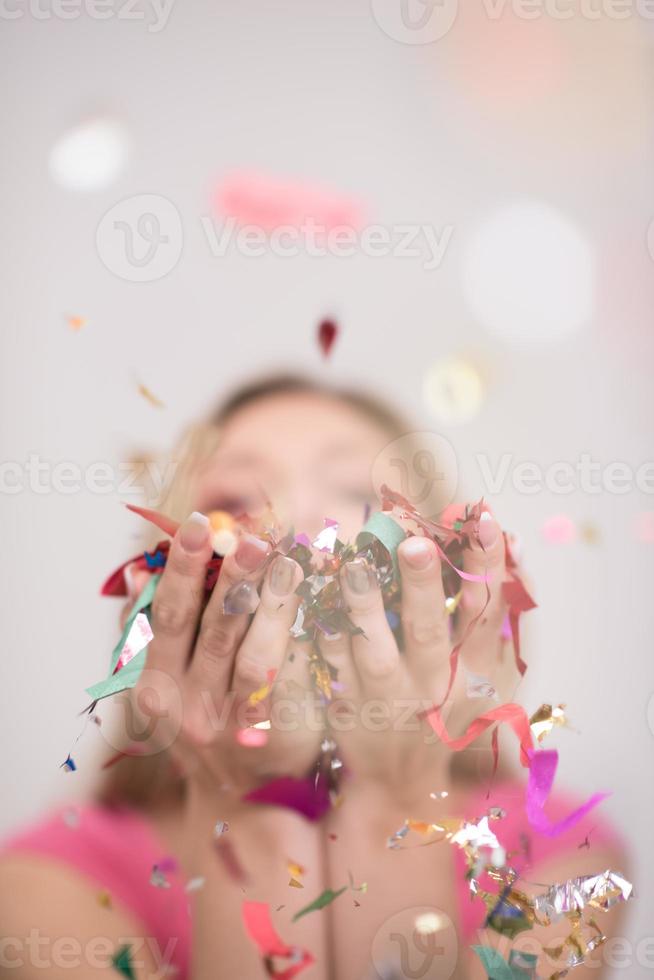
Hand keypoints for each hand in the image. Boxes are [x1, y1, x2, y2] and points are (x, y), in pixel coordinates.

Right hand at [124, 513, 324, 796]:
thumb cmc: (205, 724)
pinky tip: (318, 603)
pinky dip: (300, 640)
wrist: (237, 801)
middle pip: (206, 629)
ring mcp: (227, 725)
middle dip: (227, 575)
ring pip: (249, 653)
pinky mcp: (270, 735)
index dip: (184, 569)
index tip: (201, 524)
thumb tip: (137, 574)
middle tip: (247, 532)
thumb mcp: (169, 686)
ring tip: (287, 559)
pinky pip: (287, 681)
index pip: (168, 617)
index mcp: (156, 686)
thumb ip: (157, 634)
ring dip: (268, 603)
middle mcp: (185, 706)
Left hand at [317, 506, 509, 804]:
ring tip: (354, 566)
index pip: (487, 612)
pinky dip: (321, 628)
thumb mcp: (489, 668)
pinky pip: (330, 662)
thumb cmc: (453, 707)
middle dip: (423, 586)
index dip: (489, 566)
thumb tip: (510, 539)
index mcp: (473, 670)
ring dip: (363, 607)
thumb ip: (496, 607)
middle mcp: (432, 683)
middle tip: (414, 544)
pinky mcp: (345, 703)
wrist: (406, 782)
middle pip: (428, 630)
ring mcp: (385, 697)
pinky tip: (313, 591)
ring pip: (373, 649)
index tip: (488, 521)